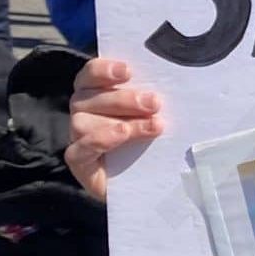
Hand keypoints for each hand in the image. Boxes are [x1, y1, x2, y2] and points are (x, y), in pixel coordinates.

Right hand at [65, 58, 161, 201]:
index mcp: (97, 94)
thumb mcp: (156, 115)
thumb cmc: (154, 142)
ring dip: (121, 121)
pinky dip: (101, 139)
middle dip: (124, 98)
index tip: (128, 71)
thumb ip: (154, 97)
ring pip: (82, 121)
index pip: (90, 75)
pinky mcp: (79, 162)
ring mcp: (78, 138)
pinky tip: (122, 135)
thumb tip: (176, 78)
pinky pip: (79, 149)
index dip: (104, 70)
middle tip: (154, 103)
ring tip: (152, 126)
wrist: (150, 185)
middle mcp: (84, 113)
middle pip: (88, 97)